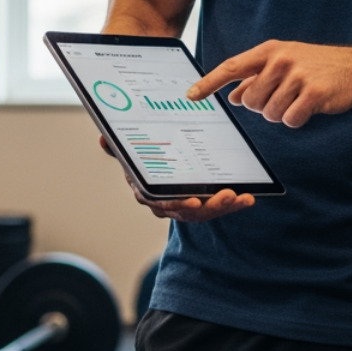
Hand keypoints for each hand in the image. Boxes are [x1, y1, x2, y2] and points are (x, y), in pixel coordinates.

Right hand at [98, 135, 255, 222]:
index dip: (178, 204)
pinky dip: (233, 204)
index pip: (162, 202)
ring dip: (223, 206)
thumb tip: (103, 139)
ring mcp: (185, 207)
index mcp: (149, 193)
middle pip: (188, 209)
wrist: (155, 171)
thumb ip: (118, 149)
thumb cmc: (143, 163)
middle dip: (209, 205)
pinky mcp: (202, 205)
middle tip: (226, 196)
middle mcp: (166, 204)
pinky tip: (248, 198)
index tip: (194, 201)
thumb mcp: (130, 155)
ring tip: (239, 197)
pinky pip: (216, 207)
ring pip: (205, 211)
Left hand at [188, 40, 351, 127]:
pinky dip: (297, 120)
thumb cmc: (314, 67)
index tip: (191, 95)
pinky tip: (309, 107)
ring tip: (298, 99)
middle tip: (284, 96)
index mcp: (269, 50)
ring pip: (269, 113)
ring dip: (282, 114)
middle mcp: (280, 60)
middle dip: (263, 106)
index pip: (231, 67)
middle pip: (250, 100)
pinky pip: (290, 120)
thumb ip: (256, 78)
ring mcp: (297, 75)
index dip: (209, 83)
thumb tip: (233, 97)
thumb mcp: (283, 64)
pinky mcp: (313, 92)